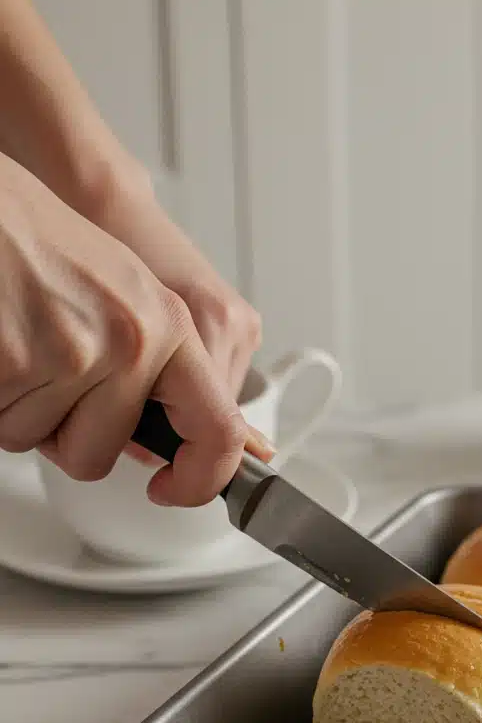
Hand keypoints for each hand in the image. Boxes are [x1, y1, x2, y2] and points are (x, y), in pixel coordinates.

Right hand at [0, 153, 268, 505]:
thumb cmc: (40, 234)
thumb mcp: (123, 290)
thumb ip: (158, 362)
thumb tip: (172, 439)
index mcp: (168, 324)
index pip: (218, 429)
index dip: (198, 478)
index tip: (172, 488)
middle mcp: (130, 340)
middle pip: (97, 454)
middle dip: (64, 431)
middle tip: (46, 367)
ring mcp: (71, 354)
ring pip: (38, 441)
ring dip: (20, 409)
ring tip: (16, 340)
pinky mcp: (12, 363)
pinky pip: (0, 423)